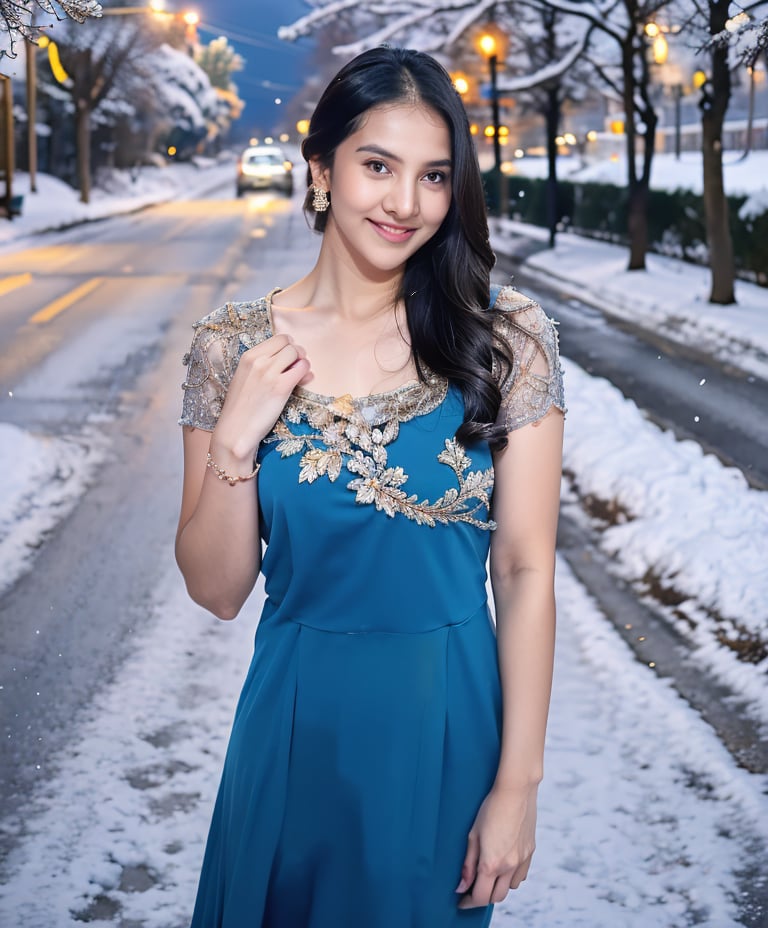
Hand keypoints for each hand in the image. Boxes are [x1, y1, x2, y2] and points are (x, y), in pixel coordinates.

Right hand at [212, 334, 309, 466]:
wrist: (235, 430)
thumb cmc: (241, 408)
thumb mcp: (246, 379)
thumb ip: (266, 366)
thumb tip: (292, 360)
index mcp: (248, 356)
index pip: (278, 338)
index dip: (288, 347)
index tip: (288, 360)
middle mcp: (258, 360)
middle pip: (289, 343)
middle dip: (297, 353)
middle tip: (295, 367)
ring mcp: (269, 373)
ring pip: (297, 353)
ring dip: (302, 362)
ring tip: (298, 376)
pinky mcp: (281, 387)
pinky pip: (302, 369)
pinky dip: (306, 373)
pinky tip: (301, 382)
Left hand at [455, 783, 537, 908]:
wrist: (516, 791)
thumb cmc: (490, 808)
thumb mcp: (472, 835)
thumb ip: (468, 864)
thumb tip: (461, 887)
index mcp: (491, 863)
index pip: (480, 897)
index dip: (468, 902)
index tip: (461, 900)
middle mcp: (509, 866)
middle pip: (496, 898)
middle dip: (482, 897)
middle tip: (472, 889)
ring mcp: (522, 860)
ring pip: (509, 888)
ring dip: (497, 887)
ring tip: (487, 875)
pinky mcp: (530, 853)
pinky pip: (520, 876)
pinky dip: (510, 877)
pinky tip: (503, 865)